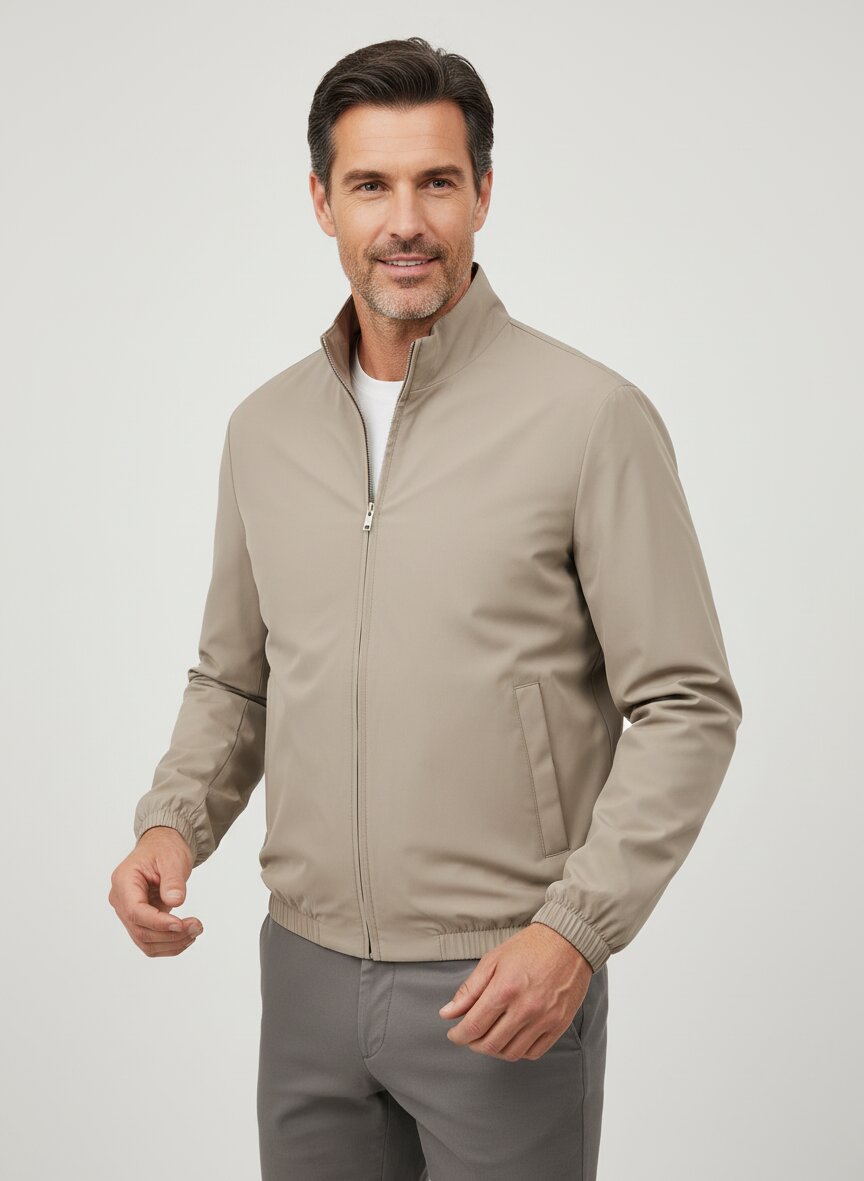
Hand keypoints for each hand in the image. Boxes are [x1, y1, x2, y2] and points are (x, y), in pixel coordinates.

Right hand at [108, 826, 202, 956]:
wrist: (162, 848)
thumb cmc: (164, 849)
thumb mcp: (172, 858)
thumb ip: (173, 880)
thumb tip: (175, 901)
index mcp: (123, 881)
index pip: (135, 911)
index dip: (158, 922)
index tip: (181, 924)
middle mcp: (121, 901)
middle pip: (141, 931)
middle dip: (170, 934)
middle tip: (197, 927)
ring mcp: (128, 913)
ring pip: (145, 941)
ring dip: (172, 943)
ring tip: (196, 930)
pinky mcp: (139, 921)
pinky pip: (151, 941)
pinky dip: (169, 944)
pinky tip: (187, 936)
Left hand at [438, 922, 592, 1060]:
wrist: (568, 942)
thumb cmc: (530, 948)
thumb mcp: (493, 961)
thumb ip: (469, 990)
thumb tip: (447, 1013)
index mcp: (505, 989)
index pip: (474, 1026)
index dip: (459, 1035)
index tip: (455, 1034)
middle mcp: (526, 1008)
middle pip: (490, 1044)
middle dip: (474, 1044)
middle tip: (471, 1035)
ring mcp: (544, 1019)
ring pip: (511, 1053)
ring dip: (495, 1050)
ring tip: (490, 1036)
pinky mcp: (559, 1025)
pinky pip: (533, 1053)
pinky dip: (518, 1051)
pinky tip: (512, 1038)